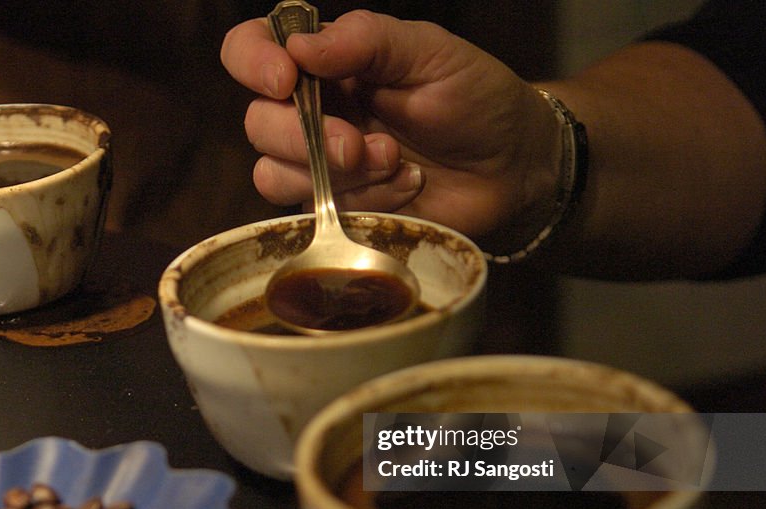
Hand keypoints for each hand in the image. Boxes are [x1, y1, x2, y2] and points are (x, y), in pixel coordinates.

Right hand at [221, 10, 559, 238]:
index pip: (253, 48)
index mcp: (327, 62)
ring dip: (335, 173)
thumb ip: (368, 40)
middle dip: (304, 137)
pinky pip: (314, 211)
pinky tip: (403, 187)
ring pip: (273, 173)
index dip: (252, 61)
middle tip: (360, 145)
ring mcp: (320, 164)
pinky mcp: (336, 209)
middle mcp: (312, 110)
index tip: (285, 80)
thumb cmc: (475, 98)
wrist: (513, 166)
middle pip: (258, 122)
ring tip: (395, 162)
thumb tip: (299, 47)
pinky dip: (360, 200)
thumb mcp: (431, 52)